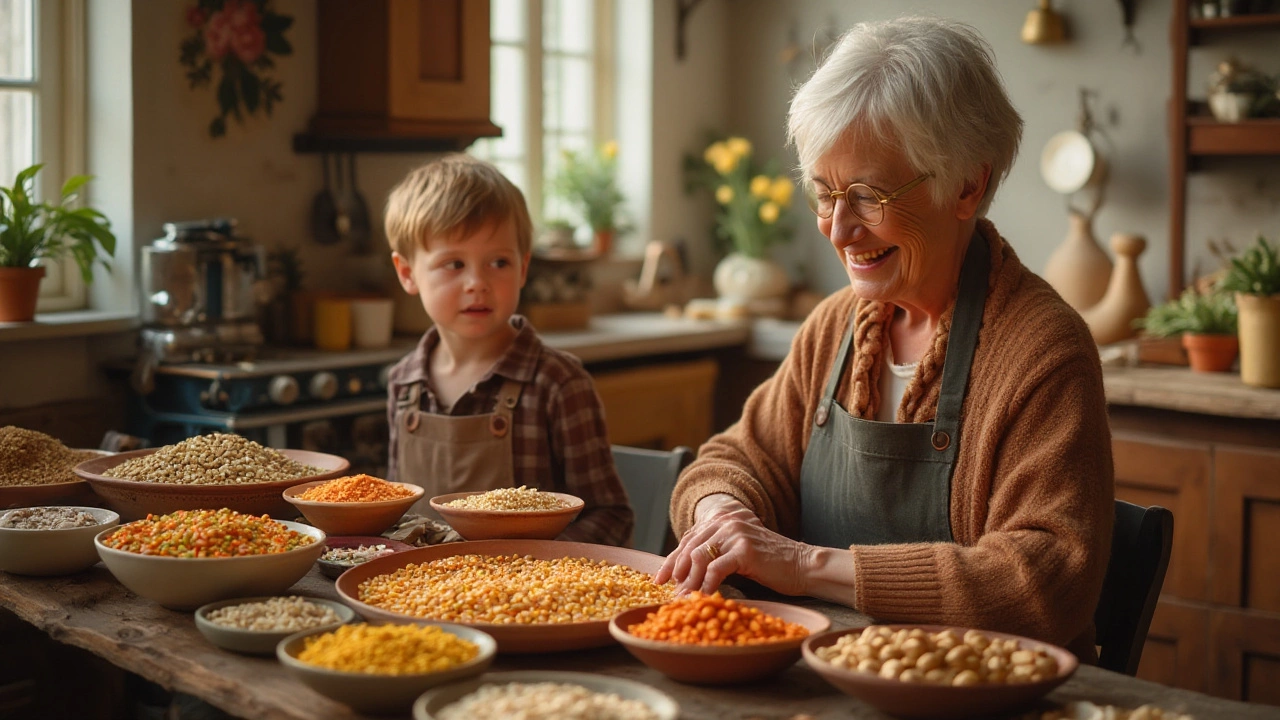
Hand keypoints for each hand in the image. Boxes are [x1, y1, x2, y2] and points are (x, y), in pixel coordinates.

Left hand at [655, 494, 810, 596]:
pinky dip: (707, 585)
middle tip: (668, 593)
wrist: (800, 565)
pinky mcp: (743, 549)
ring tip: (684, 600)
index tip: (660, 579)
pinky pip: (716, 569)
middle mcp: (725, 521)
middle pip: (690, 548)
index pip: (689, 539)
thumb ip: (715, 554)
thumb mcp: (737, 553)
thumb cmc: (769, 564)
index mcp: (722, 520)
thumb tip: (684, 574)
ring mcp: (734, 533)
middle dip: (676, 573)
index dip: (672, 560)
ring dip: (689, 582)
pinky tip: (704, 598)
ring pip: (699, 558)